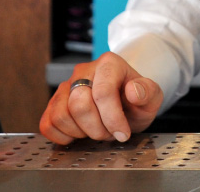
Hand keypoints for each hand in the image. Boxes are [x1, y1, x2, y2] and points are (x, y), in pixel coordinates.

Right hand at [39, 52, 163, 144]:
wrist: (125, 102)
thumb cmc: (137, 99)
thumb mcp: (152, 97)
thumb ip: (148, 92)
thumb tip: (133, 90)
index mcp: (109, 64)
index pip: (102, 93)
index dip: (112, 119)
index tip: (123, 133)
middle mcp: (83, 71)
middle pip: (78, 105)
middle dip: (97, 128)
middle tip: (110, 133)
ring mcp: (65, 87)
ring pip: (60, 115)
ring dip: (81, 133)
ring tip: (97, 131)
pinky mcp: (53, 103)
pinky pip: (47, 124)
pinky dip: (62, 136)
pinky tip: (79, 134)